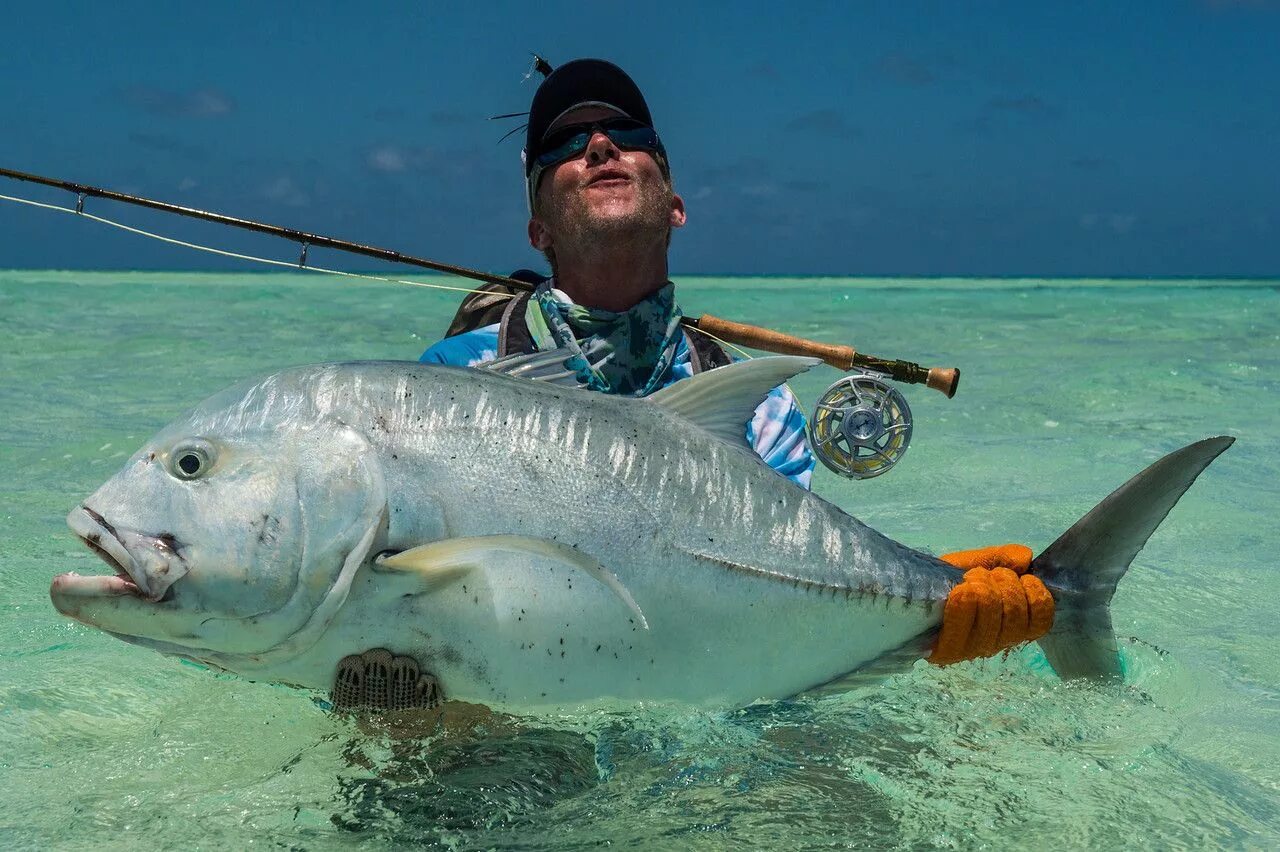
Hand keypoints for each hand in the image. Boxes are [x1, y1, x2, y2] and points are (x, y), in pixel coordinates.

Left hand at [930, 544, 1054, 665]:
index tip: (1018, 576)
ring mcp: (971, 650)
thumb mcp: (977, 563)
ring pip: (993, 615)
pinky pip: (963, 623)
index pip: (1042, 620)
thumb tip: (1025, 558)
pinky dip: (964, 599)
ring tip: (969, 580)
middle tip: (986, 575)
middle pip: (1018, 614)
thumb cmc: (946, 580)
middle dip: (1004, 583)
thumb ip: (1002, 558)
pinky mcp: (946, 652)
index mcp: (1012, 627)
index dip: (1034, 592)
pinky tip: (957, 590)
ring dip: (982, 587)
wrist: (908, 592)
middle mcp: (996, 643)